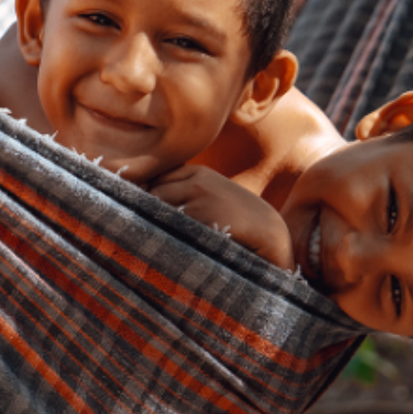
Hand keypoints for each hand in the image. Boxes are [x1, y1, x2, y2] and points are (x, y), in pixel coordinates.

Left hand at [150, 165, 291, 270]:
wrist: (268, 232)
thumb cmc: (236, 219)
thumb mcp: (213, 195)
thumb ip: (185, 191)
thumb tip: (144, 197)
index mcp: (199, 172)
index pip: (156, 177)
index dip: (150, 195)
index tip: (152, 211)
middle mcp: (196, 180)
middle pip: (152, 191)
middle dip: (149, 209)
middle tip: (158, 227)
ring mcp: (198, 197)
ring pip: (156, 208)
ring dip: (156, 223)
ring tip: (170, 236)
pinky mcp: (200, 216)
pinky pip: (167, 224)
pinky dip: (166, 234)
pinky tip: (180, 242)